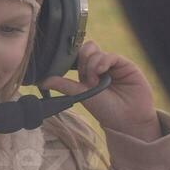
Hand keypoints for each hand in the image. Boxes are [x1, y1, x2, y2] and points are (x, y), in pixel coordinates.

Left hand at [39, 40, 159, 139]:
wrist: (128, 119)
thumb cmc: (105, 110)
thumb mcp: (80, 95)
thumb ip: (63, 86)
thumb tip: (42, 81)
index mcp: (86, 73)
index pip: (75, 57)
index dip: (70, 58)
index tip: (64, 65)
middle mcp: (98, 67)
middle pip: (84, 49)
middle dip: (80, 61)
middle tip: (85, 78)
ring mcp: (111, 65)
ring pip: (95, 51)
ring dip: (91, 64)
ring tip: (95, 81)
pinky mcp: (125, 65)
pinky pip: (110, 55)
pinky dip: (102, 61)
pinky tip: (101, 71)